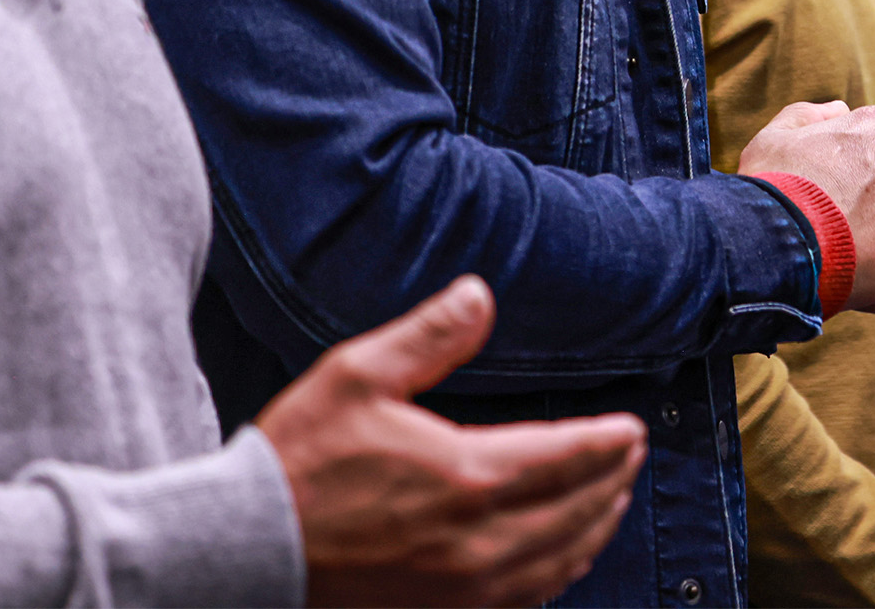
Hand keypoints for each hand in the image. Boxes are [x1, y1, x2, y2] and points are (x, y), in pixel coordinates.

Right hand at [257, 276, 648, 607]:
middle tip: (628, 456)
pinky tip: (560, 557)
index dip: (608, 443)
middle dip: (611, 481)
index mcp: (468, 476)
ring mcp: (463, 589)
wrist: (242, 555)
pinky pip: (525, 598)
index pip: (568, 458)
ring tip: (609, 501)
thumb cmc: (297, 464)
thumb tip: (480, 295)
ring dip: (593, 527)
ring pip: (558, 561)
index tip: (632, 429)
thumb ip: (430, 335)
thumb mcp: (358, 375)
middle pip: (576, 512)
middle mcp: (479, 542)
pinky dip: (557, 572)